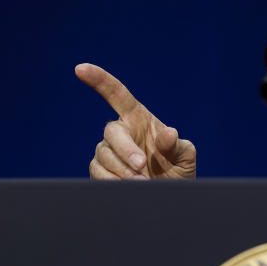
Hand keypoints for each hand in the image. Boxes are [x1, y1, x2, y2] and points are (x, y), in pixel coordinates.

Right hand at [76, 63, 196, 179]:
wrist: (170, 197)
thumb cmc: (178, 170)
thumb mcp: (185, 156)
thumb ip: (177, 144)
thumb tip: (169, 134)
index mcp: (139, 118)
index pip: (117, 94)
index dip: (100, 80)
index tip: (81, 68)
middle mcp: (122, 132)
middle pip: (111, 132)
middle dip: (126, 149)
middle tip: (142, 166)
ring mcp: (109, 152)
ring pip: (104, 155)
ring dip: (123, 170)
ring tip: (143, 183)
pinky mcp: (101, 172)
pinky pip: (98, 173)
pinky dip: (113, 181)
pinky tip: (127, 188)